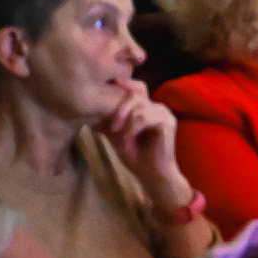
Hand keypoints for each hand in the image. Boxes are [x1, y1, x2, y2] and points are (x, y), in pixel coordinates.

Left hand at [101, 79, 191, 210]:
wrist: (152, 175)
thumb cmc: (136, 157)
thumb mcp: (116, 137)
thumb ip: (108, 123)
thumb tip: (89, 114)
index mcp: (147, 108)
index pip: (137, 88)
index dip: (126, 83)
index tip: (110, 82)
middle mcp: (157, 107)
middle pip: (136, 94)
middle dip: (119, 108)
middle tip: (111, 126)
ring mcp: (164, 114)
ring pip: (140, 106)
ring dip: (125, 121)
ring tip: (119, 136)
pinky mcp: (168, 123)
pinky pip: (145, 117)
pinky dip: (133, 127)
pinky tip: (128, 138)